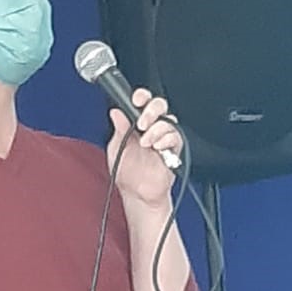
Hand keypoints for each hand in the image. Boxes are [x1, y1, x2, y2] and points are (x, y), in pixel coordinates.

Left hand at [108, 90, 181, 207]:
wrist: (137, 194)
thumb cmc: (126, 173)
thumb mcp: (116, 148)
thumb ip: (118, 129)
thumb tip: (116, 112)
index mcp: (136, 124)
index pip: (143, 102)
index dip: (141, 97)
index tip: (136, 100)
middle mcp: (151, 128)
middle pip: (159, 105)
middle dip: (151, 110)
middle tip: (142, 122)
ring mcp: (163, 138)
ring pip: (168, 120)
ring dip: (156, 129)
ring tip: (146, 143)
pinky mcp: (173, 150)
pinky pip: (175, 137)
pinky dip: (166, 139)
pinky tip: (157, 147)